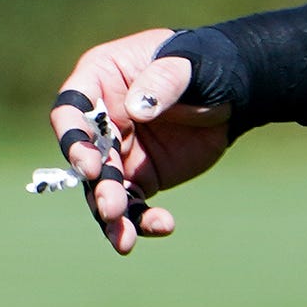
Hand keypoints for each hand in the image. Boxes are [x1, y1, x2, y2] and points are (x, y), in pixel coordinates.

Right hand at [47, 30, 233, 254]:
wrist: (236, 91)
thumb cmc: (204, 65)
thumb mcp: (187, 65)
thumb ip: (162, 82)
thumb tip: (138, 109)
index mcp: (101, 80)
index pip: (70, 111)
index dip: (73, 139)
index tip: (88, 166)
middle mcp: (102, 120)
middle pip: (84, 158)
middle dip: (97, 186)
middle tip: (111, 209)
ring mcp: (119, 152)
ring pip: (103, 189)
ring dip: (111, 216)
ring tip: (124, 241)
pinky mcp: (141, 177)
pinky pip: (134, 205)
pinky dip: (143, 221)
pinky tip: (163, 226)